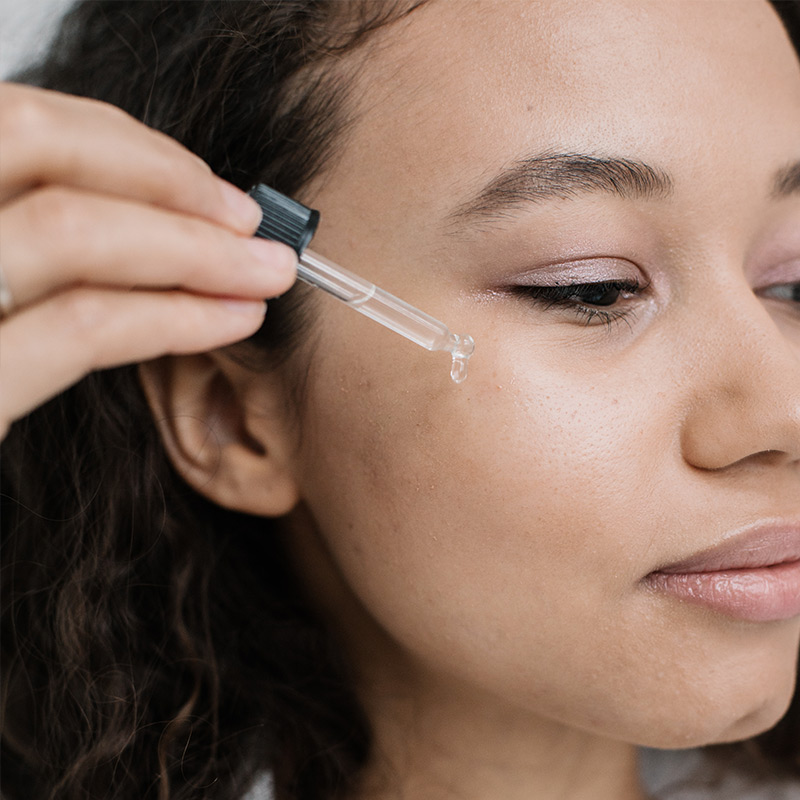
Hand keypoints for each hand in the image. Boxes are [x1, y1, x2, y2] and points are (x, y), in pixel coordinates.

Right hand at [0, 82, 295, 440]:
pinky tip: (234, 320)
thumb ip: (40, 247)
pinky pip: (83, 327)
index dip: (123, 144)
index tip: (206, 184)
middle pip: (37, 144)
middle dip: (167, 178)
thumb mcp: (1, 286)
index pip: (15, 124)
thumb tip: (160, 218)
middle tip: (249, 222)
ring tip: (267, 273)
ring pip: (69, 231)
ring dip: (196, 248)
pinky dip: (176, 316)